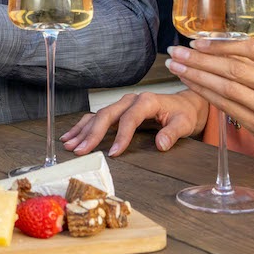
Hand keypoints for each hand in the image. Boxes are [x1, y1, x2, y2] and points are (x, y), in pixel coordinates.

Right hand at [61, 90, 207, 155]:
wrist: (183, 105)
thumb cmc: (183, 114)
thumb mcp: (184, 123)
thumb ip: (173, 133)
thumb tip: (161, 144)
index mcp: (146, 101)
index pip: (129, 118)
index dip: (121, 136)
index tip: (113, 153)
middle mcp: (130, 100)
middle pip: (107, 115)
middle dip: (92, 134)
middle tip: (81, 150)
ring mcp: (122, 105)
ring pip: (98, 115)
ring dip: (83, 130)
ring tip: (69, 144)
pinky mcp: (118, 112)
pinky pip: (97, 117)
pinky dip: (84, 126)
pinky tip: (72, 136)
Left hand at [164, 39, 253, 154]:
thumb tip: (213, 41)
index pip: (252, 49)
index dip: (221, 45)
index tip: (196, 42)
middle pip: (234, 70)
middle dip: (200, 60)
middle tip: (176, 52)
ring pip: (226, 90)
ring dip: (196, 76)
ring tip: (176, 66)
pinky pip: (225, 106)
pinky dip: (204, 92)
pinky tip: (189, 82)